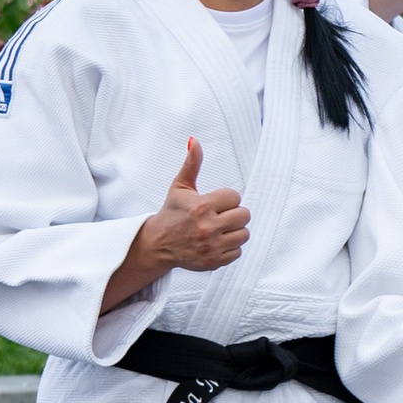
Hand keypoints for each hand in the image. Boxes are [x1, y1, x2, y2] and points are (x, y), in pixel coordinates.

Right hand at [101, 137, 247, 311]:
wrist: (158, 244)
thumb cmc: (172, 213)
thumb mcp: (180, 187)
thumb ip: (191, 164)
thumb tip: (194, 141)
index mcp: (201, 207)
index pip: (235, 197)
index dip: (226, 199)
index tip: (214, 203)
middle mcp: (207, 227)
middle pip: (244, 215)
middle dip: (233, 214)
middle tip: (219, 216)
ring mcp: (212, 247)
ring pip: (244, 234)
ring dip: (234, 231)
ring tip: (219, 229)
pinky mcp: (214, 262)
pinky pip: (238, 252)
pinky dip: (230, 247)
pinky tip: (217, 242)